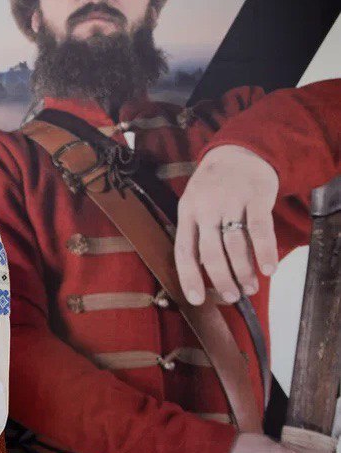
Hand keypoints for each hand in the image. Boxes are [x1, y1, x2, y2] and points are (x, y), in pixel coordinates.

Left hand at [175, 145, 278, 305]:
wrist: (238, 152)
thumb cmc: (214, 186)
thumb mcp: (195, 204)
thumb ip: (197, 233)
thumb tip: (202, 270)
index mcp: (187, 212)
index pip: (183, 250)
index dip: (188, 277)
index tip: (196, 299)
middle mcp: (206, 208)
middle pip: (210, 252)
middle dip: (221, 279)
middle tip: (232, 297)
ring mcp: (230, 201)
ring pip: (235, 244)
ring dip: (244, 271)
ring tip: (250, 287)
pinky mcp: (255, 196)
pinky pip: (260, 229)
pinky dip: (264, 251)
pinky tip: (268, 269)